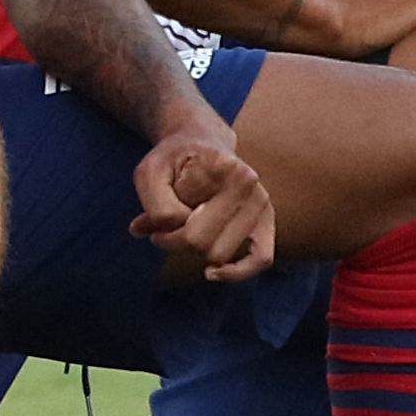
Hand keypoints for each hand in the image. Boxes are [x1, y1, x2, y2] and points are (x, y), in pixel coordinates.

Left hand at [125, 132, 276, 283]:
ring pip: (221, 255)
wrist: (201, 142)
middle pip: (204, 243)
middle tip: (164, 228)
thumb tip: (166, 233)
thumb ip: (155, 205)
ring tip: (187, 229)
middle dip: (177, 241)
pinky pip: (261, 259)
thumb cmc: (173, 159)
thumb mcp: (149, 172)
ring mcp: (262, 204)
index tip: (150, 220)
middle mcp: (250, 187)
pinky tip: (213, 273)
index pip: (183, 221)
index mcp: (225, 168)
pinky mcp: (266, 221)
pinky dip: (238, 272)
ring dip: (197, 251)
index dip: (160, 227)